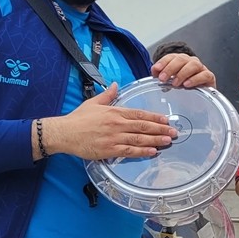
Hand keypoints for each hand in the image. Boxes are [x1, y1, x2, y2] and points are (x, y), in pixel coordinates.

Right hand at [45, 83, 173, 160]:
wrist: (64, 133)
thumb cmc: (78, 119)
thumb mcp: (93, 102)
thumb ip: (108, 95)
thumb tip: (115, 85)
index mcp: (114, 112)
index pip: (139, 114)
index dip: (154, 117)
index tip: (166, 120)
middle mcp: (117, 124)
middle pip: (143, 126)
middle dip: (160, 129)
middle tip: (174, 132)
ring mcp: (114, 137)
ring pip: (139, 138)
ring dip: (155, 140)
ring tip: (168, 141)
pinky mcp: (109, 149)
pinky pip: (129, 151)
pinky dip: (142, 152)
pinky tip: (152, 152)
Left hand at [153, 53, 215, 87]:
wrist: (199, 99)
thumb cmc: (184, 88)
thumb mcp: (170, 82)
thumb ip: (162, 76)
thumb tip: (154, 72)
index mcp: (180, 61)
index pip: (171, 57)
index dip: (163, 62)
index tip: (156, 70)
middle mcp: (191, 62)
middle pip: (181, 59)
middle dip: (170, 68)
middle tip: (163, 79)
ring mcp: (201, 68)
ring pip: (193, 65)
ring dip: (182, 73)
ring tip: (175, 83)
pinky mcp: (209, 77)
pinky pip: (204, 75)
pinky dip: (195, 79)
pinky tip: (187, 84)